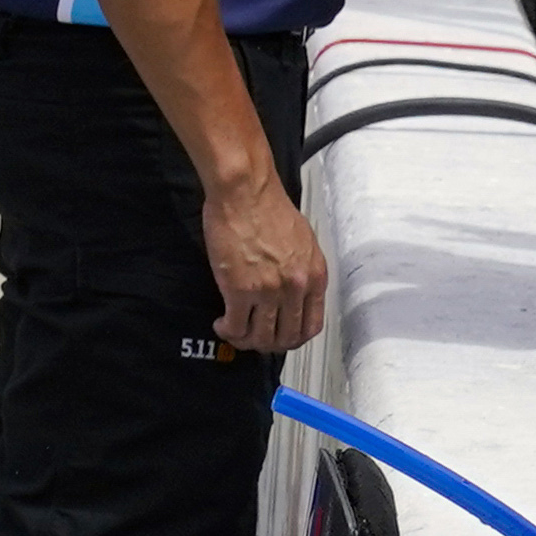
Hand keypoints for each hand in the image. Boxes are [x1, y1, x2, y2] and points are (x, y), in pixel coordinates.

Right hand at [200, 171, 328, 357]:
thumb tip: (293, 291)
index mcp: (314, 276)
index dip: (293, 339)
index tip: (279, 337)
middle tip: (253, 337)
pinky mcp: (240, 290)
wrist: (245, 192)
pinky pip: (235, 327)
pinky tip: (221, 324)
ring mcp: (269, 291)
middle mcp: (296, 288)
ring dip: (245, 341)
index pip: (311, 327)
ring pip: (260, 338)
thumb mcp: (302, 242)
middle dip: (267, 344)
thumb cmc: (267, 207)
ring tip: (234, 331)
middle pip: (286, 338)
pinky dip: (227, 331)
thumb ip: (302, 270)